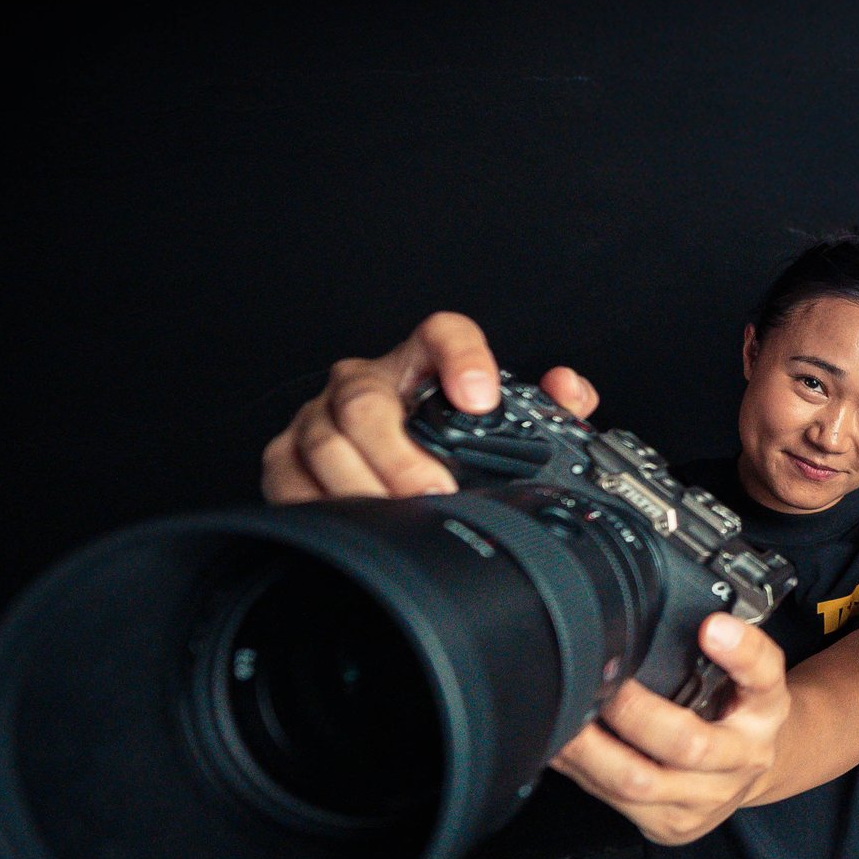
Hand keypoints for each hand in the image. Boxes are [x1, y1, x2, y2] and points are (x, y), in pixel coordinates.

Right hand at [261, 311, 601, 502]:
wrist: (382, 474)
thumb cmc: (444, 448)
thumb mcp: (498, 430)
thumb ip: (548, 409)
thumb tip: (570, 391)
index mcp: (421, 364)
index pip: (441, 334)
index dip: (462, 357)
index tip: (482, 397)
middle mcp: (365, 382)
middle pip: (364, 400)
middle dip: (399, 453)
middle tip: (434, 490)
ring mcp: (320, 417)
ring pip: (325, 440)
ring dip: (364, 484)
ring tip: (400, 518)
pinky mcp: (288, 456)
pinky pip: (290, 477)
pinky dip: (321, 504)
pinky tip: (356, 524)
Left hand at [549, 614, 790, 845]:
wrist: (749, 773)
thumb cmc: (739, 713)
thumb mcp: (752, 674)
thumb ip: (736, 647)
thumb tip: (710, 624)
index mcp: (764, 711)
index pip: (762, 677)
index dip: (740, 653)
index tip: (711, 629)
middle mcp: (742, 762)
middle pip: (686, 744)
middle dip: (630, 712)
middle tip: (598, 681)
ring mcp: (704, 802)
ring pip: (637, 784)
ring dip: (590, 750)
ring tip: (565, 717)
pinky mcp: (671, 828)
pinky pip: (615, 801)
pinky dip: (581, 770)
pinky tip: (565, 746)